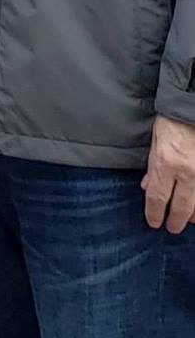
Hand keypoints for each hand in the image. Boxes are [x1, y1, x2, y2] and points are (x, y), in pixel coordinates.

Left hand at [142, 114, 194, 232]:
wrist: (191, 109)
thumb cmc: (171, 122)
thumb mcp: (155, 141)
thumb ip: (152, 167)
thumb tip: (147, 187)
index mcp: (166, 162)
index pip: (158, 196)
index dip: (154, 213)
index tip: (153, 223)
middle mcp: (187, 172)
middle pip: (181, 207)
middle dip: (175, 221)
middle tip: (171, 228)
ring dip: (193, 216)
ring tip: (187, 221)